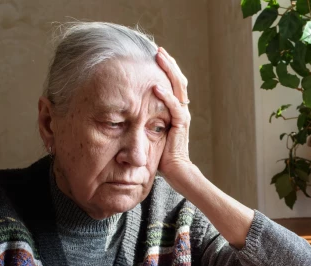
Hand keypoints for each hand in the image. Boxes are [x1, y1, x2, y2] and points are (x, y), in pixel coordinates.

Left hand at [153, 47, 192, 180]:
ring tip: (160, 59)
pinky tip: (156, 88)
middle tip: (158, 50)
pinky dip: (166, 97)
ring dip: (169, 72)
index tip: (155, 56)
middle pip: (178, 81)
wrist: (177, 171)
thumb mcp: (152, 132)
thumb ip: (145, 120)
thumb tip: (127, 112)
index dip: (166, 69)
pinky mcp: (181, 126)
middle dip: (169, 64)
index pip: (173, 84)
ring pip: (179, 88)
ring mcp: (183, 117)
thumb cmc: (163, 155)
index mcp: (176, 110)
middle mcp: (181, 110)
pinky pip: (175, 108)